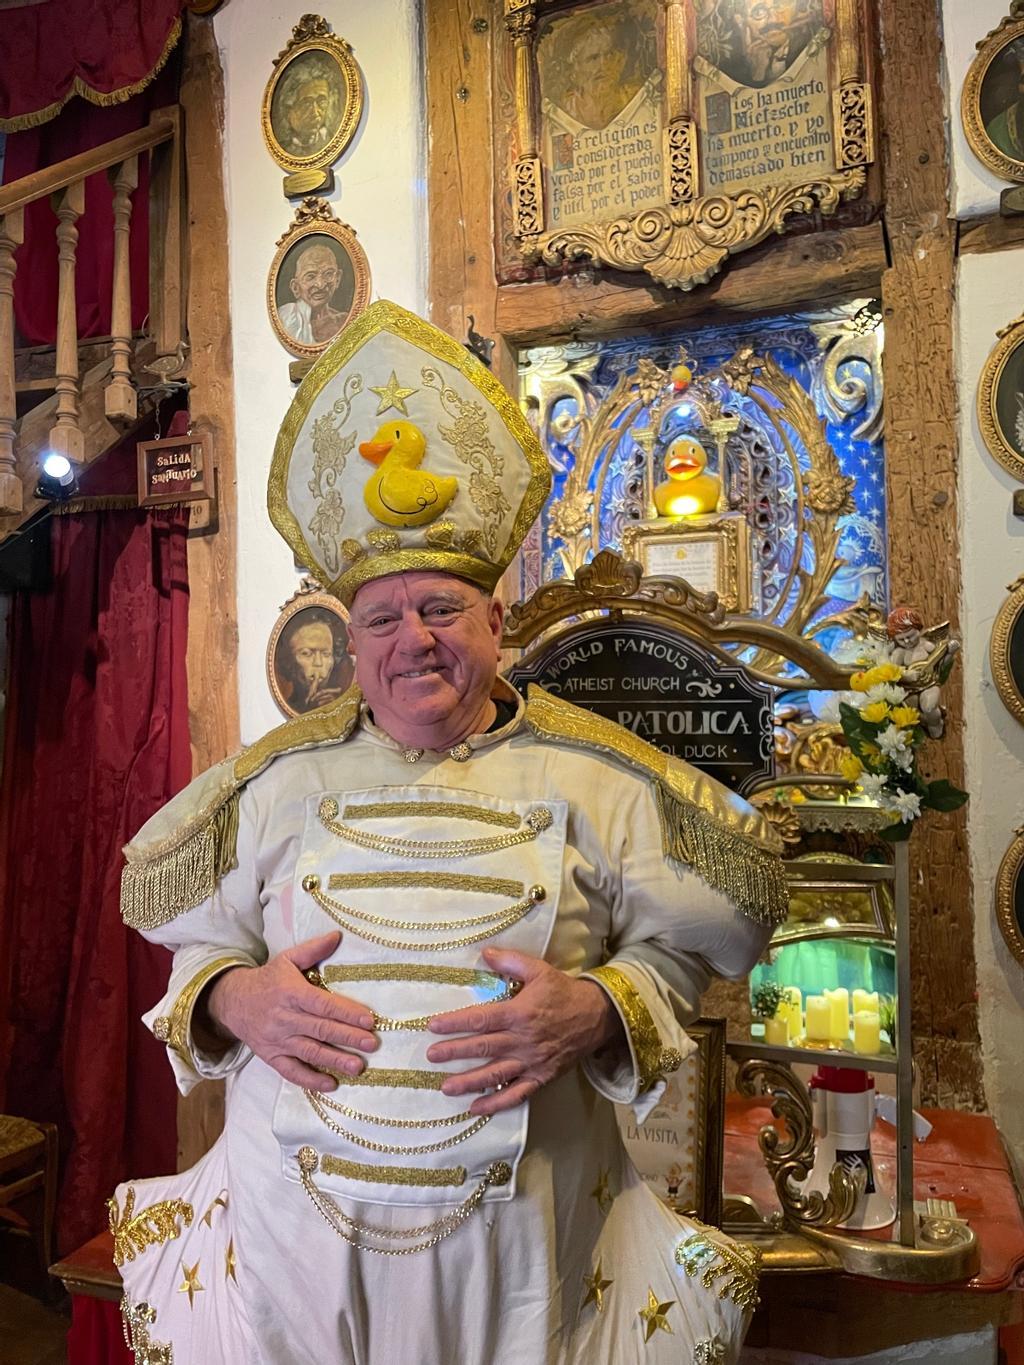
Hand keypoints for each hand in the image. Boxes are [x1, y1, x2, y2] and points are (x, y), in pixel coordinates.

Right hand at [204, 931, 377, 1090]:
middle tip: (371, 1044)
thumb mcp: (288, 959)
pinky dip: (311, 1080)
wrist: (233, 1001)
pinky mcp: (271, 1057)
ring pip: (310, 1052)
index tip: (369, 1020)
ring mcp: (278, 1040)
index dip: (347, 1013)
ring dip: (335, 1060)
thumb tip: (338, 936)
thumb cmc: (268, 980)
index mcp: (291, 993)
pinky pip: (292, 1071)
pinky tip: (331, 1084)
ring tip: (358, 1066)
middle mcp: (285, 1018)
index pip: (323, 1005)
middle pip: (321, 1030)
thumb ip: (313, 950)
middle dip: (348, 1037)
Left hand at [425, 947, 621, 1115]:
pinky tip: (476, 1108)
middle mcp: (523, 1040)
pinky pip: (516, 1094)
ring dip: (469, 1082)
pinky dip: (496, 1103)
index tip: (433, 1026)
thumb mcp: (539, 970)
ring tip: (445, 1087)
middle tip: (431, 1056)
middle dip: (455, 1052)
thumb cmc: (564, 992)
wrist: (597, 1016)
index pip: (481, 1019)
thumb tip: (484, 953)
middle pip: (483, 1048)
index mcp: (519, 1013)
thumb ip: (511, 961)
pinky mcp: (541, 1077)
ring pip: (495, 1074)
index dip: (455, 1023)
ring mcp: (532, 1062)